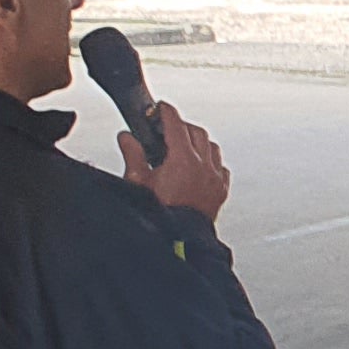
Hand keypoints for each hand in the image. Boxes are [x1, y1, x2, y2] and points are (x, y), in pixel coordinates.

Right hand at [122, 107, 231, 223]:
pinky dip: (212, 161)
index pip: (176, 124)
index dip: (167, 112)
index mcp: (183, 160)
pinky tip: (201, 165)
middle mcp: (203, 166)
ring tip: (184, 144)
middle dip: (181, 125)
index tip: (161, 107)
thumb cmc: (159, 214)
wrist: (178, 241)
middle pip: (196, 132)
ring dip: (199, 141)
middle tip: (167, 127)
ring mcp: (215, 179)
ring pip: (212, 147)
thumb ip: (133, 155)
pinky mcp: (221, 191)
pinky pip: (221, 167)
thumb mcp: (138, 182)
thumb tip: (127, 137)